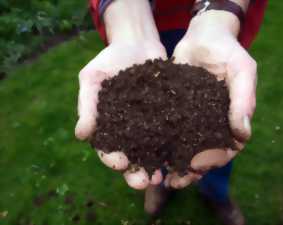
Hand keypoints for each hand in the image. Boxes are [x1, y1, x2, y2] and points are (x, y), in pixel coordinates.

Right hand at [75, 41, 166, 188]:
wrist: (136, 43)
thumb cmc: (109, 60)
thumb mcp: (92, 78)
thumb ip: (87, 105)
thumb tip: (81, 135)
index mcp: (109, 126)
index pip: (108, 149)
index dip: (112, 159)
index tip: (120, 163)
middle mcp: (130, 130)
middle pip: (132, 157)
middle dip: (137, 172)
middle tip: (144, 182)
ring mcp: (150, 124)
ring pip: (154, 151)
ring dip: (158, 166)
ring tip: (164, 177)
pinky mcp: (168, 115)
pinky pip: (173, 133)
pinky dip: (177, 147)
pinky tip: (183, 156)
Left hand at [166, 11, 256, 188]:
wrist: (203, 36)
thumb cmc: (227, 51)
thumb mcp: (241, 70)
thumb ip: (244, 100)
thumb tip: (243, 135)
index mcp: (228, 121)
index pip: (224, 150)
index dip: (211, 163)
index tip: (195, 171)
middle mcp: (208, 124)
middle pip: (200, 155)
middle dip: (187, 170)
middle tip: (172, 182)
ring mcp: (189, 118)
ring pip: (180, 146)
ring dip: (169, 162)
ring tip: (155, 174)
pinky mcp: (171, 109)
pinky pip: (164, 128)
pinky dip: (156, 141)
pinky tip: (143, 150)